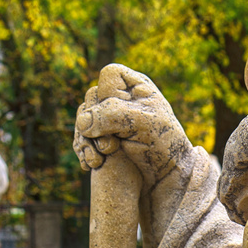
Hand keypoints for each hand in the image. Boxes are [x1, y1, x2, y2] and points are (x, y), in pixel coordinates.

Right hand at [74, 64, 194, 195]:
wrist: (166, 172)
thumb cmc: (163, 142)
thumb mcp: (142, 122)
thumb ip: (111, 116)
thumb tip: (80, 122)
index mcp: (134, 86)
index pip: (109, 75)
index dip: (109, 94)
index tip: (121, 116)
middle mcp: (118, 99)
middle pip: (91, 98)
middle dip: (95, 122)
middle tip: (111, 146)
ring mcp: (107, 118)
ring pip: (82, 119)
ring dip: (85, 140)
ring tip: (98, 160)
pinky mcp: (101, 137)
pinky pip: (82, 138)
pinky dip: (84, 151)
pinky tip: (90, 164)